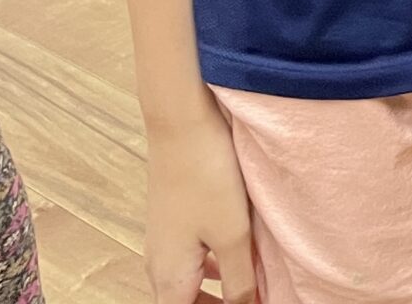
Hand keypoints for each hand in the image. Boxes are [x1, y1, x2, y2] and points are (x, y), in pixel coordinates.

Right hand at [145, 106, 259, 303]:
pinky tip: (241, 259)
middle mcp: (160, 266)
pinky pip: (193, 260)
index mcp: (169, 279)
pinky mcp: (175, 222)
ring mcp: (165, 243)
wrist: (181, 124)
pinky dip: (215, 269)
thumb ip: (241, 281)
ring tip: (252, 290)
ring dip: (216, 294)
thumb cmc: (206, 177)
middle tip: (252, 301)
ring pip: (188, 286)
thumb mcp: (233, 235)